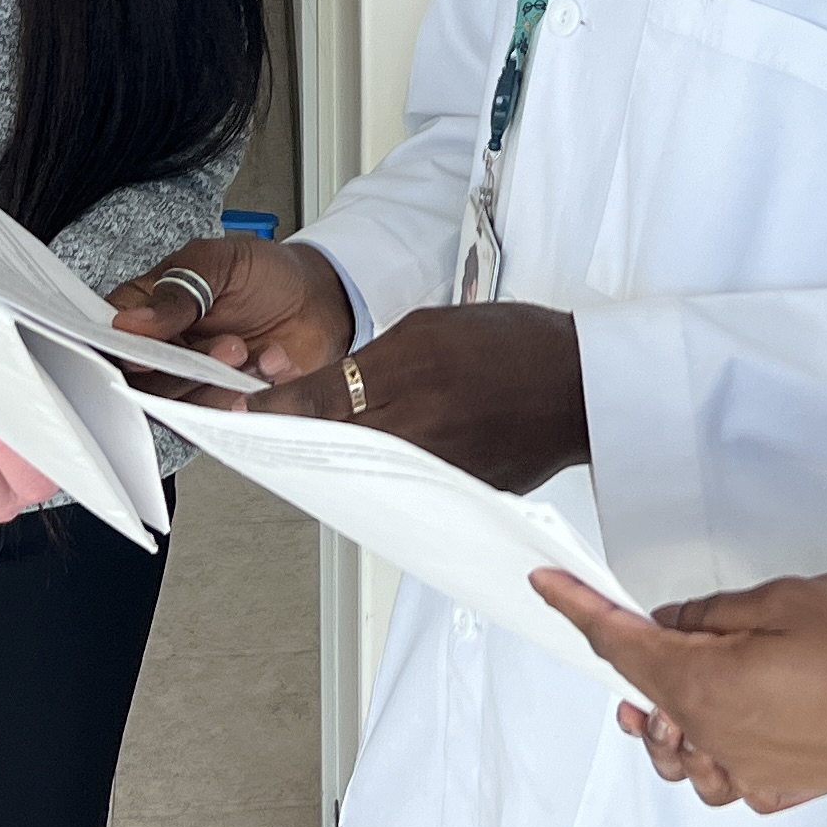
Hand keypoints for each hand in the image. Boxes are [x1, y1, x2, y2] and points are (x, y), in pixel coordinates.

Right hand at [110, 235, 356, 394]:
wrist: (320, 299)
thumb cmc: (265, 274)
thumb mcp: (219, 263)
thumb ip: (175, 293)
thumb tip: (129, 323)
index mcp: (145, 307)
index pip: (109, 340)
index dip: (122, 353)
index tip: (147, 355)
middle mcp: (161, 350)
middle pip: (142, 381)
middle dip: (185, 369)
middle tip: (228, 345)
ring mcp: (190, 381)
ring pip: (179, 406)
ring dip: (220, 384)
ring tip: (253, 353)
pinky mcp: (221, 404)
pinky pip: (219, 418)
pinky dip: (248, 395)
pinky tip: (272, 364)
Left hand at [252, 303, 587, 491]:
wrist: (584, 386)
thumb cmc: (515, 346)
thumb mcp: (430, 329)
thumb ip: (368, 361)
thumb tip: (316, 391)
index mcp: (409, 385)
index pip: (320, 405)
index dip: (274, 411)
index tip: (242, 414)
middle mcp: (421, 438)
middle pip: (335, 451)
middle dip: (299, 442)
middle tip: (271, 436)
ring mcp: (441, 476)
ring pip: (366, 476)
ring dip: (337, 464)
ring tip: (315, 451)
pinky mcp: (461, 497)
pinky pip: (404, 491)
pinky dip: (382, 478)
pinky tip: (372, 465)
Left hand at [534, 567, 826, 812]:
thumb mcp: (785, 603)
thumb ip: (716, 612)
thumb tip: (673, 621)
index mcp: (703, 683)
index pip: (620, 643)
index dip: (578, 609)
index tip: (546, 586)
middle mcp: (712, 734)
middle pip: (644, 698)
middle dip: (631, 662)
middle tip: (640, 627)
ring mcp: (742, 768)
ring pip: (676, 751)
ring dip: (662, 720)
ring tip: (667, 695)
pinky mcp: (774, 786)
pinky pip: (722, 776)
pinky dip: (711, 756)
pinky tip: (727, 732)